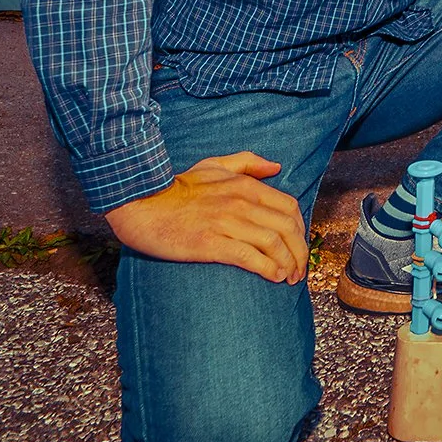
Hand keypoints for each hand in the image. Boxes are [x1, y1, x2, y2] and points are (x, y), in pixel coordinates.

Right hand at [106, 151, 309, 283]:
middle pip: (287, 229)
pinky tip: (273, 278)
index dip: (301, 231)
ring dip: (288, 264)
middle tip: (299, 270)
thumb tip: (276, 167)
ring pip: (273, 244)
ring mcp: (226, 223)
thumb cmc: (177, 187)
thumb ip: (247, 162)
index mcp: (245, 186)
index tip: (299, 246)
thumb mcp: (214, 165)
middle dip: (300, 252)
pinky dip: (268, 269)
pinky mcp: (210, 244)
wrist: (141, 204)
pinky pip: (249, 257)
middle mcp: (240, 203)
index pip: (289, 208)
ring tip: (288, 278)